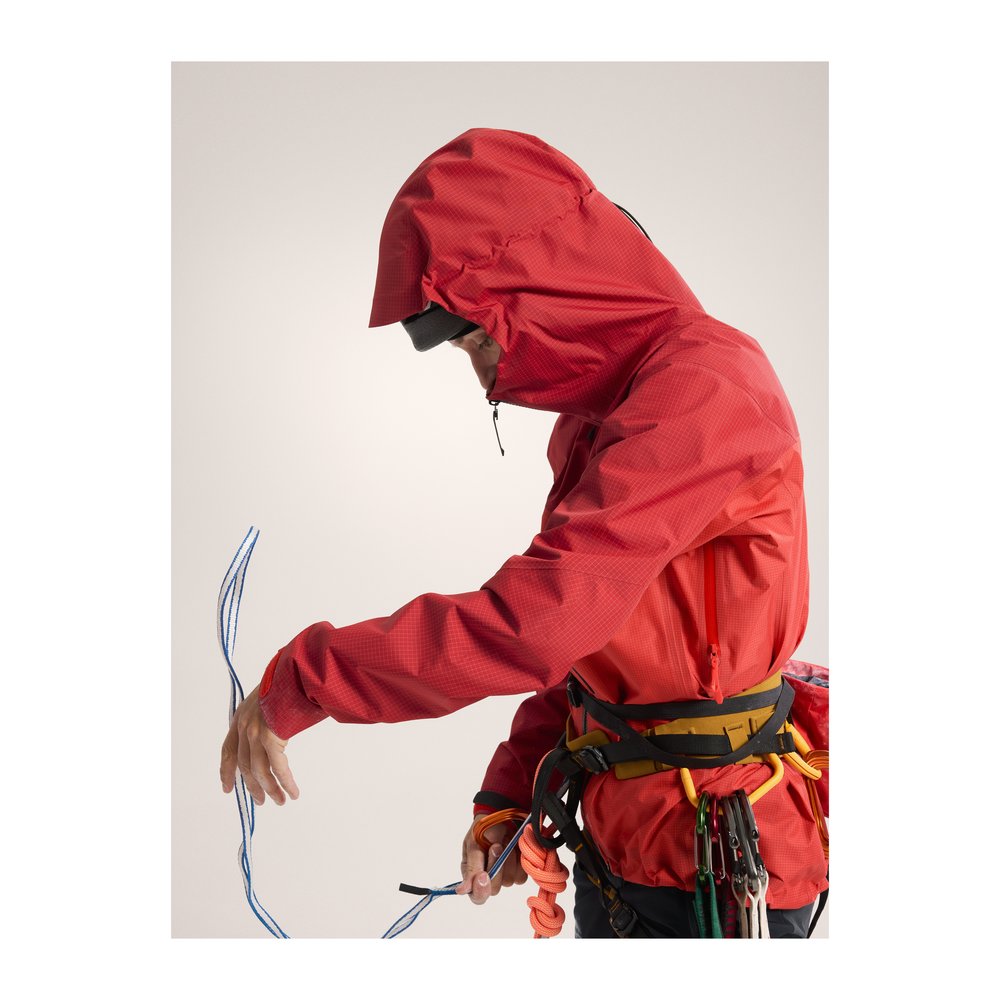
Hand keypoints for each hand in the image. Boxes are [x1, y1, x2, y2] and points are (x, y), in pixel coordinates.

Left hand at [220, 684, 299, 805]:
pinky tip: (292, 792)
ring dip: (271, 788)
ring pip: (260, 770)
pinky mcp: (270, 737)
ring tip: (280, 801)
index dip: (226, 771)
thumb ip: (265, 718)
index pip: (228, 750)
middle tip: (262, 801)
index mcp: (241, 717)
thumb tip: (274, 737)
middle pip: (244, 765)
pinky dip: (286, 782)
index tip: (227, 788)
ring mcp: (255, 732)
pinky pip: (278, 767)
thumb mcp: (268, 700)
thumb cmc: (289, 683)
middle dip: (253, 786)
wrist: (296, 671)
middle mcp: (244, 726)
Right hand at [455, 817, 526, 903]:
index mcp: (473, 875)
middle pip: (494, 889)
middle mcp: (489, 879)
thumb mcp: (474, 844)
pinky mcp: (519, 871)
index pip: (477, 896)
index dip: (480, 890)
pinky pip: (522, 875)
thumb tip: (462, 891)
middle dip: (496, 867)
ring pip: (509, 880)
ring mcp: (505, 876)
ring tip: (504, 841)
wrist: (503, 813)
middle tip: (496, 846)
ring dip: (508, 860)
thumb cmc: (484, 828)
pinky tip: (514, 847)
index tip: (483, 876)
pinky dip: (519, 860)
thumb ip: (471, 868)